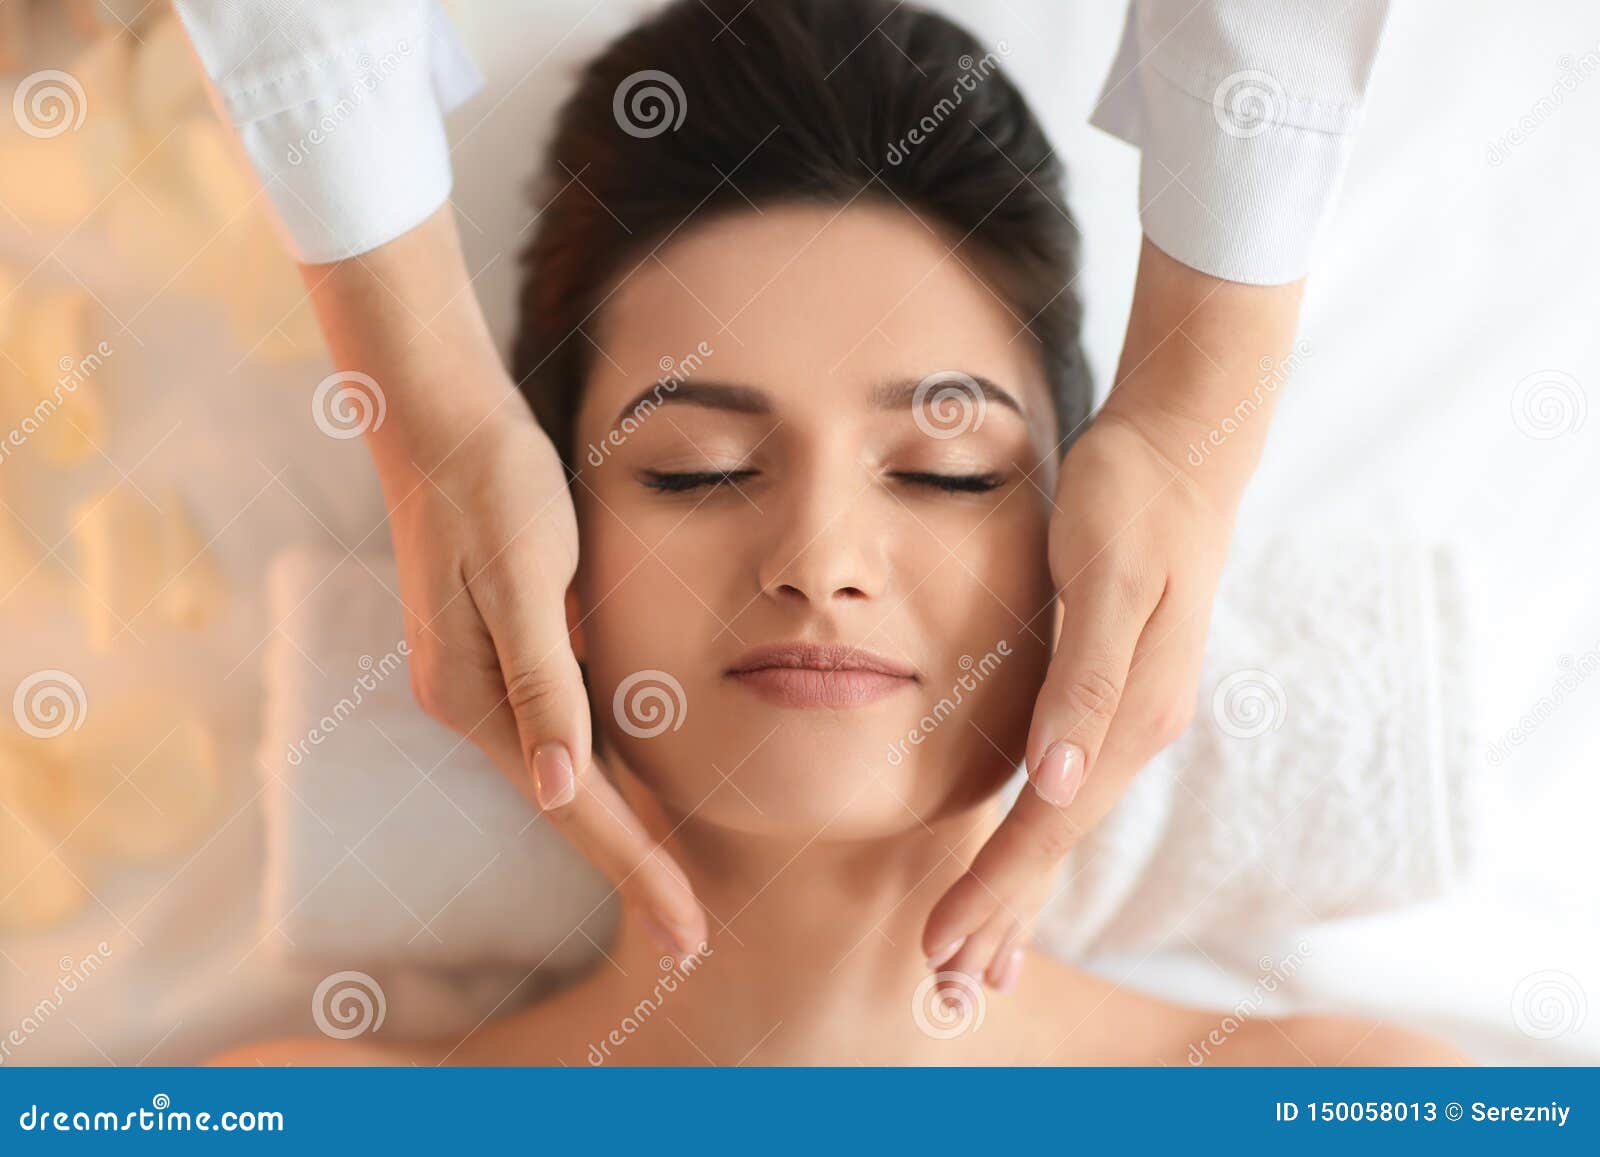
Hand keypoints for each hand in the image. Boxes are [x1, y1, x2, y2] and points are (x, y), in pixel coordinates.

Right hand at [303, 206, 706, 959]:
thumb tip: (555, 791)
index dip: (635, 868)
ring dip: (622, 831)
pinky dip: (607, 773)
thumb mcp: (527, 578)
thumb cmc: (494, 488)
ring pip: (568, 776)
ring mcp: (485, 684)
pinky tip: (641, 794)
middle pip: (570, 806)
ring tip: (676, 887)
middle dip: (634, 869)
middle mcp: (475, 704)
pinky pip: (565, 733)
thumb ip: (543, 684)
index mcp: (476, 696)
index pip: (573, 805)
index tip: (686, 927)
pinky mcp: (505, 656)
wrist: (445, 421)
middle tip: (693, 932)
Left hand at [921, 239, 1303, 985]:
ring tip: (981, 952)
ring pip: (1063, 824)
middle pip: (1057, 843)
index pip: (1048, 827)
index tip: (942, 945)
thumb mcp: (1103, 576)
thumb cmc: (1132, 500)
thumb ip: (1084, 682)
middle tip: (945, 982)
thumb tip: (1057, 784)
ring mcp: (1129, 715)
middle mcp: (1134, 728)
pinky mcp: (1114, 693)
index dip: (995, 890)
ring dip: (1019, 890)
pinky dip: (1035, 837)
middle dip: (1002, 914)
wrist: (1183, 448)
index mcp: (1129, 713)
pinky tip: (1017, 853)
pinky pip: (1068, 787)